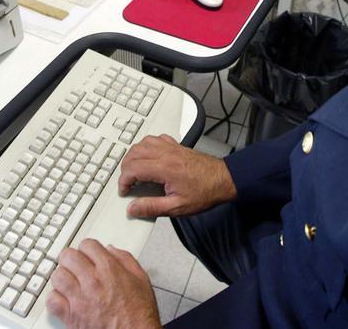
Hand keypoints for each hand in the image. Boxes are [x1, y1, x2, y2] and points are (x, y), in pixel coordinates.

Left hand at [45, 239, 160, 328]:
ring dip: (62, 277)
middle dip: (71, 259)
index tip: (88, 255)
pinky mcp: (71, 317)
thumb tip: (110, 250)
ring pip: (57, 276)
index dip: (87, 249)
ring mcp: (79, 299)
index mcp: (109, 269)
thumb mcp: (141, 279)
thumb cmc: (139, 313)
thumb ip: (125, 259)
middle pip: (67, 256)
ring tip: (69, 282)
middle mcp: (92, 281)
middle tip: (75, 265)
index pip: (87, 245)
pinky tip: (64, 299)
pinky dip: (55, 299)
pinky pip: (52, 301)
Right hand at [118, 134, 236, 217]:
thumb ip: (152, 207)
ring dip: (134, 155)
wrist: (224, 180)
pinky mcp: (177, 146)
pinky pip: (156, 138)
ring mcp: (172, 147)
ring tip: (134, 170)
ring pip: (143, 142)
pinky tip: (149, 156)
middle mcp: (167, 154)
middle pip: (134, 153)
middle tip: (128, 182)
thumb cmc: (205, 192)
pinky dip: (147, 146)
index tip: (125, 190)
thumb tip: (133, 208)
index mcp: (165, 168)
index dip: (124, 180)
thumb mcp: (177, 207)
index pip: (133, 168)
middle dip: (125, 168)